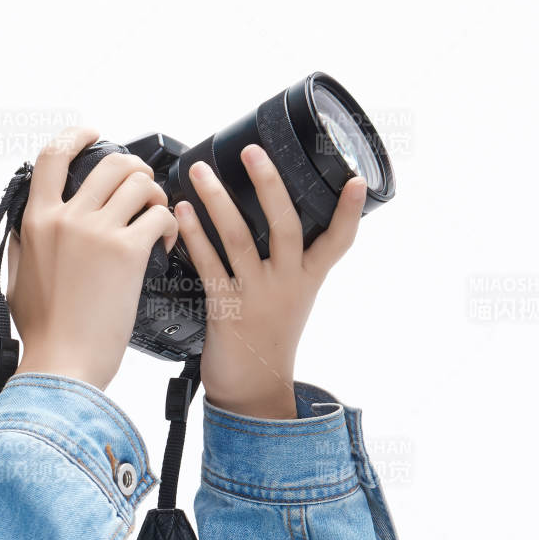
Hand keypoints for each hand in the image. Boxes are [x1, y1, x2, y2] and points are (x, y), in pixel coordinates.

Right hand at [7, 125, 178, 390]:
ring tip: (157, 218)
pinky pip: (161, 214)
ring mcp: (97, 232)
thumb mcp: (16, 281)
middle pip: (112, 163)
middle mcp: (66, 218)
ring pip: (141, 183)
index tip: (94, 135)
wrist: (62, 364)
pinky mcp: (128, 252)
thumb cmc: (42, 334)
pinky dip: (170, 225)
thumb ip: (22, 248)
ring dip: (157, 196)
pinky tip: (166, 245)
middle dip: (136, 170)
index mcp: (36, 222)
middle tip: (143, 190)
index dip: (77, 136)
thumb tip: (24, 231)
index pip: (52, 157)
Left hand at [174, 143, 367, 418]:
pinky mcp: (226, 308)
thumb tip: (277, 221)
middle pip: (284, 224)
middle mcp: (286, 282)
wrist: (252, 388)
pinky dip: (195, 235)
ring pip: (238, 238)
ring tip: (200, 172)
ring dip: (217, 200)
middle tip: (252, 151)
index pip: (338, 240)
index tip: (354, 179)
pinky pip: (209, 265)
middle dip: (268, 183)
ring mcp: (256, 295)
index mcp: (307, 278)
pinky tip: (183, 213)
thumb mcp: (291, 298)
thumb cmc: (267, 338)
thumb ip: (290, 263)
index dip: (348, 210)